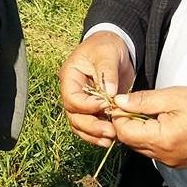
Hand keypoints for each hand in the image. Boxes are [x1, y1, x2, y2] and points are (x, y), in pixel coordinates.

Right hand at [58, 32, 135, 147]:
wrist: (116, 47)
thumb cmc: (107, 46)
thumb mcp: (107, 53)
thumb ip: (107, 71)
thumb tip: (109, 93)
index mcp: (70, 77)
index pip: (72, 98)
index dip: (86, 106)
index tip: (105, 105)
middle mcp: (73, 91)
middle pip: (74, 116)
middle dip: (91, 126)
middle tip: (109, 130)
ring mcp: (82, 102)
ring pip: (80, 124)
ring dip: (94, 134)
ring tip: (110, 139)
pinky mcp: (94, 109)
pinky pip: (90, 126)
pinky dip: (98, 134)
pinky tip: (111, 139)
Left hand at [112, 87, 186, 167]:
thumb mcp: (174, 97)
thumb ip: (143, 100)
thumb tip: (118, 102)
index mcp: (162, 139)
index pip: (124, 132)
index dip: (118, 116)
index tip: (122, 102)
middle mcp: (163, 156)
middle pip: (129, 142)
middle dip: (126, 123)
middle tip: (135, 105)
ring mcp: (170, 162)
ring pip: (140, 147)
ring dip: (138, 131)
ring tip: (150, 112)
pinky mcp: (176, 162)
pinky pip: (153, 151)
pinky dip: (150, 138)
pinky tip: (160, 124)